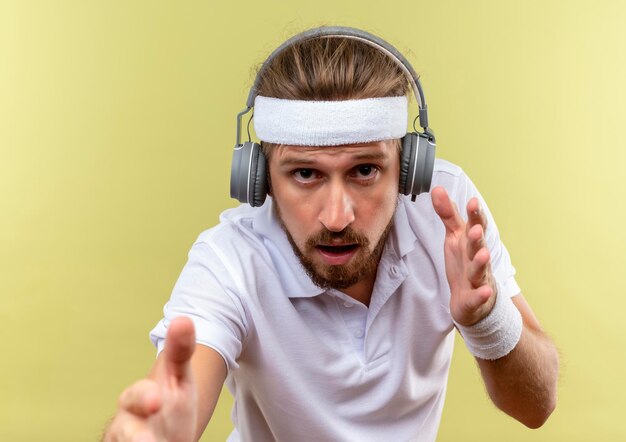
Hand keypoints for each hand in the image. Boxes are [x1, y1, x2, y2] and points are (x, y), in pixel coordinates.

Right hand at [105, 317, 197, 441]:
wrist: (164, 435)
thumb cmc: (169, 407)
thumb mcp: (179, 380)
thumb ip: (180, 352)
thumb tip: (184, 319)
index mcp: (137, 400)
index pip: (136, 397)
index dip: (145, 398)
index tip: (158, 399)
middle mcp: (124, 426)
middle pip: (123, 433)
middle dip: (135, 438)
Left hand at [431, 186, 496, 325]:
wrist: (472, 299)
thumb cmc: (464, 262)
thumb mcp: (454, 236)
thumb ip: (448, 214)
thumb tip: (437, 188)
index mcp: (471, 242)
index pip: (475, 226)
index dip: (475, 215)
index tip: (472, 201)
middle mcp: (477, 258)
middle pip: (478, 246)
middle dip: (477, 237)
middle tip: (475, 229)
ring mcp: (478, 279)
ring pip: (480, 270)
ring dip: (482, 263)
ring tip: (484, 255)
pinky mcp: (475, 298)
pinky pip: (479, 296)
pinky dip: (482, 294)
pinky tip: (485, 291)